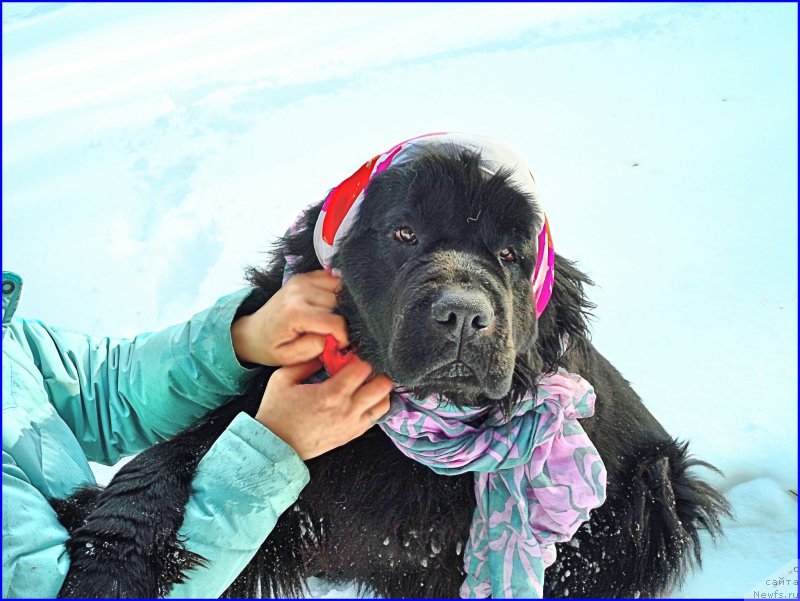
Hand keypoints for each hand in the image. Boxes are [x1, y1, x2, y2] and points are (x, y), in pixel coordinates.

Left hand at [231, 271, 347, 366]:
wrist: (253, 331)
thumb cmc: (271, 347)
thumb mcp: (289, 357)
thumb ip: (315, 348)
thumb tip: (335, 337)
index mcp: (295, 312)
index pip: (336, 322)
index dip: (343, 337)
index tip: (339, 346)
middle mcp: (300, 291)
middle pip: (340, 305)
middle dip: (343, 322)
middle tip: (334, 336)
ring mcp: (303, 280)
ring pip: (340, 290)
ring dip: (342, 307)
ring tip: (331, 321)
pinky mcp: (306, 276)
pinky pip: (333, 280)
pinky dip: (337, 293)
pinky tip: (331, 307)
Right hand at [256, 357, 392, 459]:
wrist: (275, 446)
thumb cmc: (277, 411)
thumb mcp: (283, 378)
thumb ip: (306, 361)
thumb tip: (325, 349)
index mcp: (331, 393)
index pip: (362, 368)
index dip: (359, 357)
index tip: (350, 355)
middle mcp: (348, 409)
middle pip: (382, 385)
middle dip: (375, 371)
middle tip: (362, 368)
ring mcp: (353, 424)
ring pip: (384, 402)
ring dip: (379, 389)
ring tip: (365, 383)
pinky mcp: (353, 434)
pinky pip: (376, 417)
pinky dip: (375, 405)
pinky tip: (363, 399)